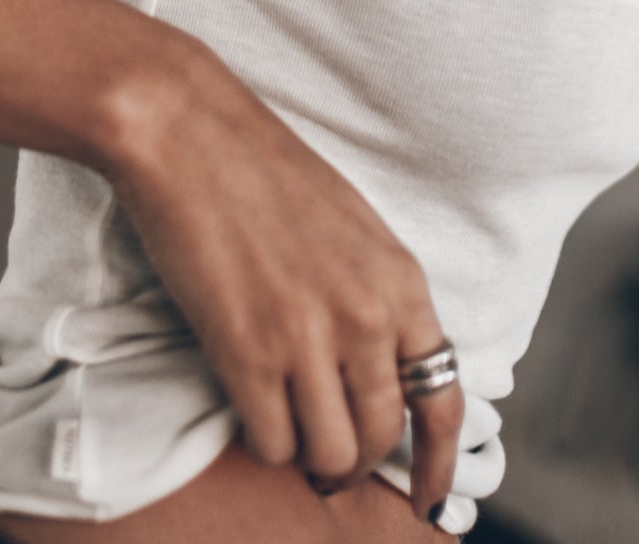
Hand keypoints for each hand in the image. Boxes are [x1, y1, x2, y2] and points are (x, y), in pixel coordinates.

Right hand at [100, 44, 464, 521]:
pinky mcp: (248, 352)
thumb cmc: (268, 174)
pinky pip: (273, 441)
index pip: (444, 397)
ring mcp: (309, 337)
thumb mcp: (353, 231)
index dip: (442, 462)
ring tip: (292, 440)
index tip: (434, 500)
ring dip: (313, 460)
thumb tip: (380, 366)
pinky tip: (254, 415)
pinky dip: (266, 443)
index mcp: (402, 280)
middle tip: (332, 461)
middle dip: (359, 463)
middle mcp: (367, 316)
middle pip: (383, 436)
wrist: (195, 138)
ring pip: (331, 453)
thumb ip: (375, 297)